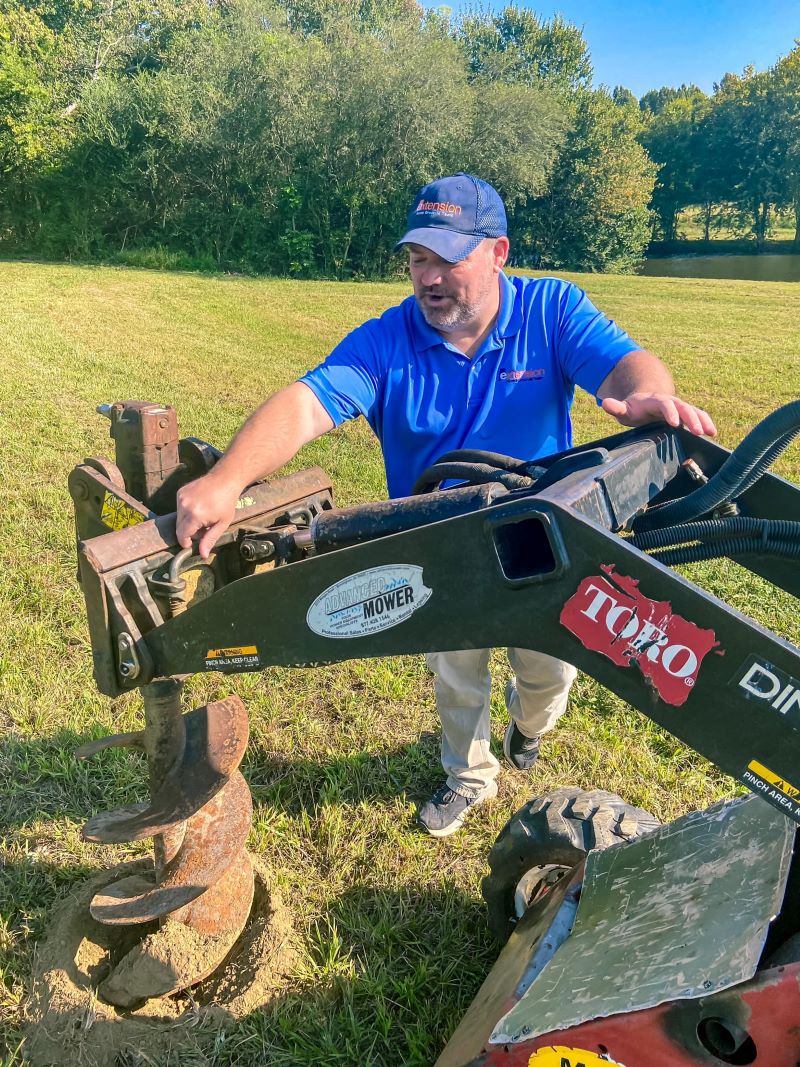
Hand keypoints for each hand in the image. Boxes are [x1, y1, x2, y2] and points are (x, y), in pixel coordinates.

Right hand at [176, 470, 242, 558]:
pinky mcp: (180, 492)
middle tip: (203, 528)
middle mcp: (184, 506)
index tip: (192, 544)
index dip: (186, 542)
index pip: (182, 535)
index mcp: (195, 516)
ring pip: (178, 519)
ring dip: (187, 522)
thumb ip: (210, 539)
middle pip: (179, 528)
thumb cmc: (226, 503)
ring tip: (202, 517)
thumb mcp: (221, 524)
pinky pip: (179, 508)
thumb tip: (202, 555)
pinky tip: (198, 507)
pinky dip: (186, 512)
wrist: (224, 480)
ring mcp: (181, 498)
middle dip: (189, 532)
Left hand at [601, 392, 716, 437]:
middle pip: (683, 407)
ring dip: (703, 421)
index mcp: (655, 401)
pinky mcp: (685, 415)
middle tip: (697, 431)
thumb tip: (605, 403)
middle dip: (691, 418)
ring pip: (694, 411)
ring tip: (710, 432)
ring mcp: (679, 408)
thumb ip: (616, 407)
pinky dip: (706, 423)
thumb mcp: (624, 409)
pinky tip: (712, 433)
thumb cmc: (634, 409)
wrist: (644, 402)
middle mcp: (670, 402)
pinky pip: (698, 416)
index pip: (664, 404)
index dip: (670, 412)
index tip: (674, 423)